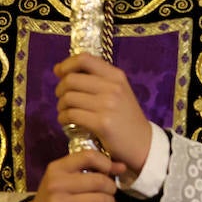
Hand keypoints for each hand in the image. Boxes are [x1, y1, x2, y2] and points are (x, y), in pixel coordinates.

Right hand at [16, 149, 125, 201]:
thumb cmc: (54, 198)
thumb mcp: (64, 178)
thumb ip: (91, 169)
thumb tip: (122, 166)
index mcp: (56, 168)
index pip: (89, 156)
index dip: (107, 163)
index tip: (111, 172)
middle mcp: (56, 184)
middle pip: (99, 181)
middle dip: (111, 188)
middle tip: (110, 193)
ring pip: (101, 200)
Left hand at [54, 53, 152, 176]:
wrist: (143, 142)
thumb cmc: (126, 116)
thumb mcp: (117, 91)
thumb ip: (93, 79)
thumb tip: (58, 69)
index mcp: (116, 76)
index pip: (84, 59)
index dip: (66, 64)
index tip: (60, 74)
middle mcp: (113, 87)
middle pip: (71, 79)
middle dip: (60, 89)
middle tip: (63, 99)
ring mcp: (108, 105)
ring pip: (68, 98)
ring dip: (61, 106)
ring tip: (65, 112)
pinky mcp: (102, 123)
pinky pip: (71, 115)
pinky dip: (63, 118)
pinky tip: (67, 122)